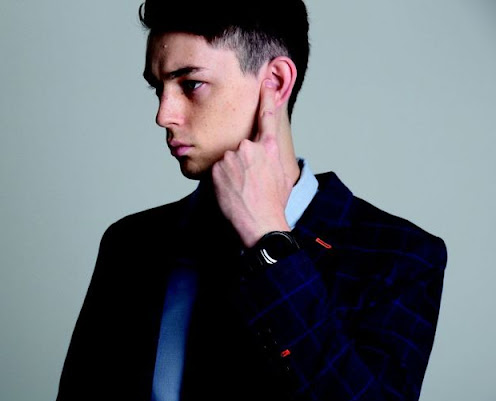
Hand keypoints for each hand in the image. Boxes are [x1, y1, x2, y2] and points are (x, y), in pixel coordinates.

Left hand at [211, 79, 294, 247]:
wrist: (262, 224)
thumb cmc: (273, 204)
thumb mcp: (281, 176)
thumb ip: (272, 157)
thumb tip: (267, 153)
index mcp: (269, 148)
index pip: (267, 117)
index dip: (266, 98)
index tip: (264, 82)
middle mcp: (250, 147)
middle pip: (239, 149)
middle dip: (239, 165)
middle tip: (247, 185)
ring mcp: (232, 156)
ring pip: (225, 162)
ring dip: (228, 175)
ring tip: (239, 192)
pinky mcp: (217, 168)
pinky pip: (215, 173)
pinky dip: (218, 183)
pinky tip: (229, 195)